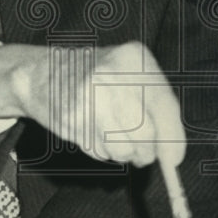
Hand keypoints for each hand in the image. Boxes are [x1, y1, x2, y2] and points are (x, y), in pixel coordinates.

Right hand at [15, 40, 186, 167]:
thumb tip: (172, 154)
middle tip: (142, 154)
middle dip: (146, 152)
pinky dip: (102, 151)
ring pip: (123, 149)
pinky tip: (92, 131)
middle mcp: (112, 74)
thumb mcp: (130, 75)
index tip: (174, 159)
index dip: (173, 138)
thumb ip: (155, 107)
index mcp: (134, 57)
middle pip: (146, 134)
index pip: (166, 105)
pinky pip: (100, 152)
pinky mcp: (72, 118)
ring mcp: (90, 96)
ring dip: (122, 154)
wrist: (42, 72)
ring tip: (111, 135)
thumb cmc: (96, 78)